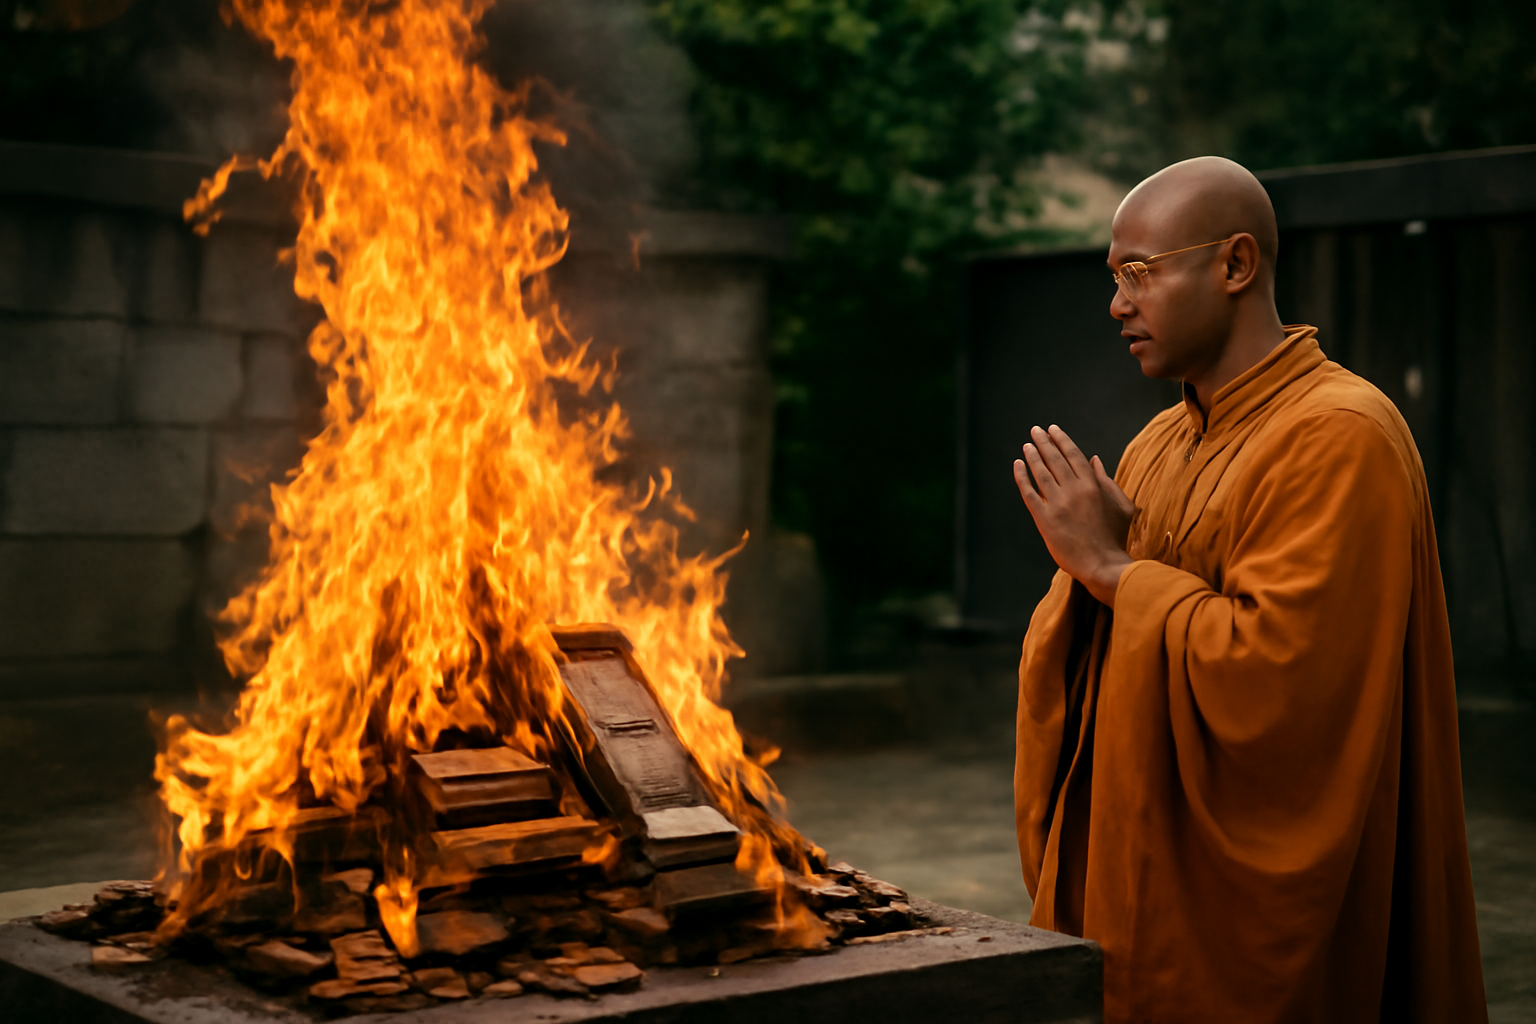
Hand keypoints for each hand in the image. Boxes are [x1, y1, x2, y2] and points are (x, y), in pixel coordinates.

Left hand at [1013, 424, 1135, 606]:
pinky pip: (1029, 493)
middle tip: (1035, 430)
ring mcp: (1058, 504)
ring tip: (1027, 445)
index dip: (1061, 440)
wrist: (1103, 564)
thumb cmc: (1115, 537)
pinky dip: (1022, 477)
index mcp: (1093, 485)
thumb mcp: (1121, 506)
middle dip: (1044, 442)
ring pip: (1041, 473)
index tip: (1052, 429)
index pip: (1073, 455)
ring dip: (1033, 456)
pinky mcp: (1044, 520)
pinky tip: (1017, 465)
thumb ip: (1108, 481)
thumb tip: (1094, 459)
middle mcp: (1074, 490)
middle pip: (1055, 460)